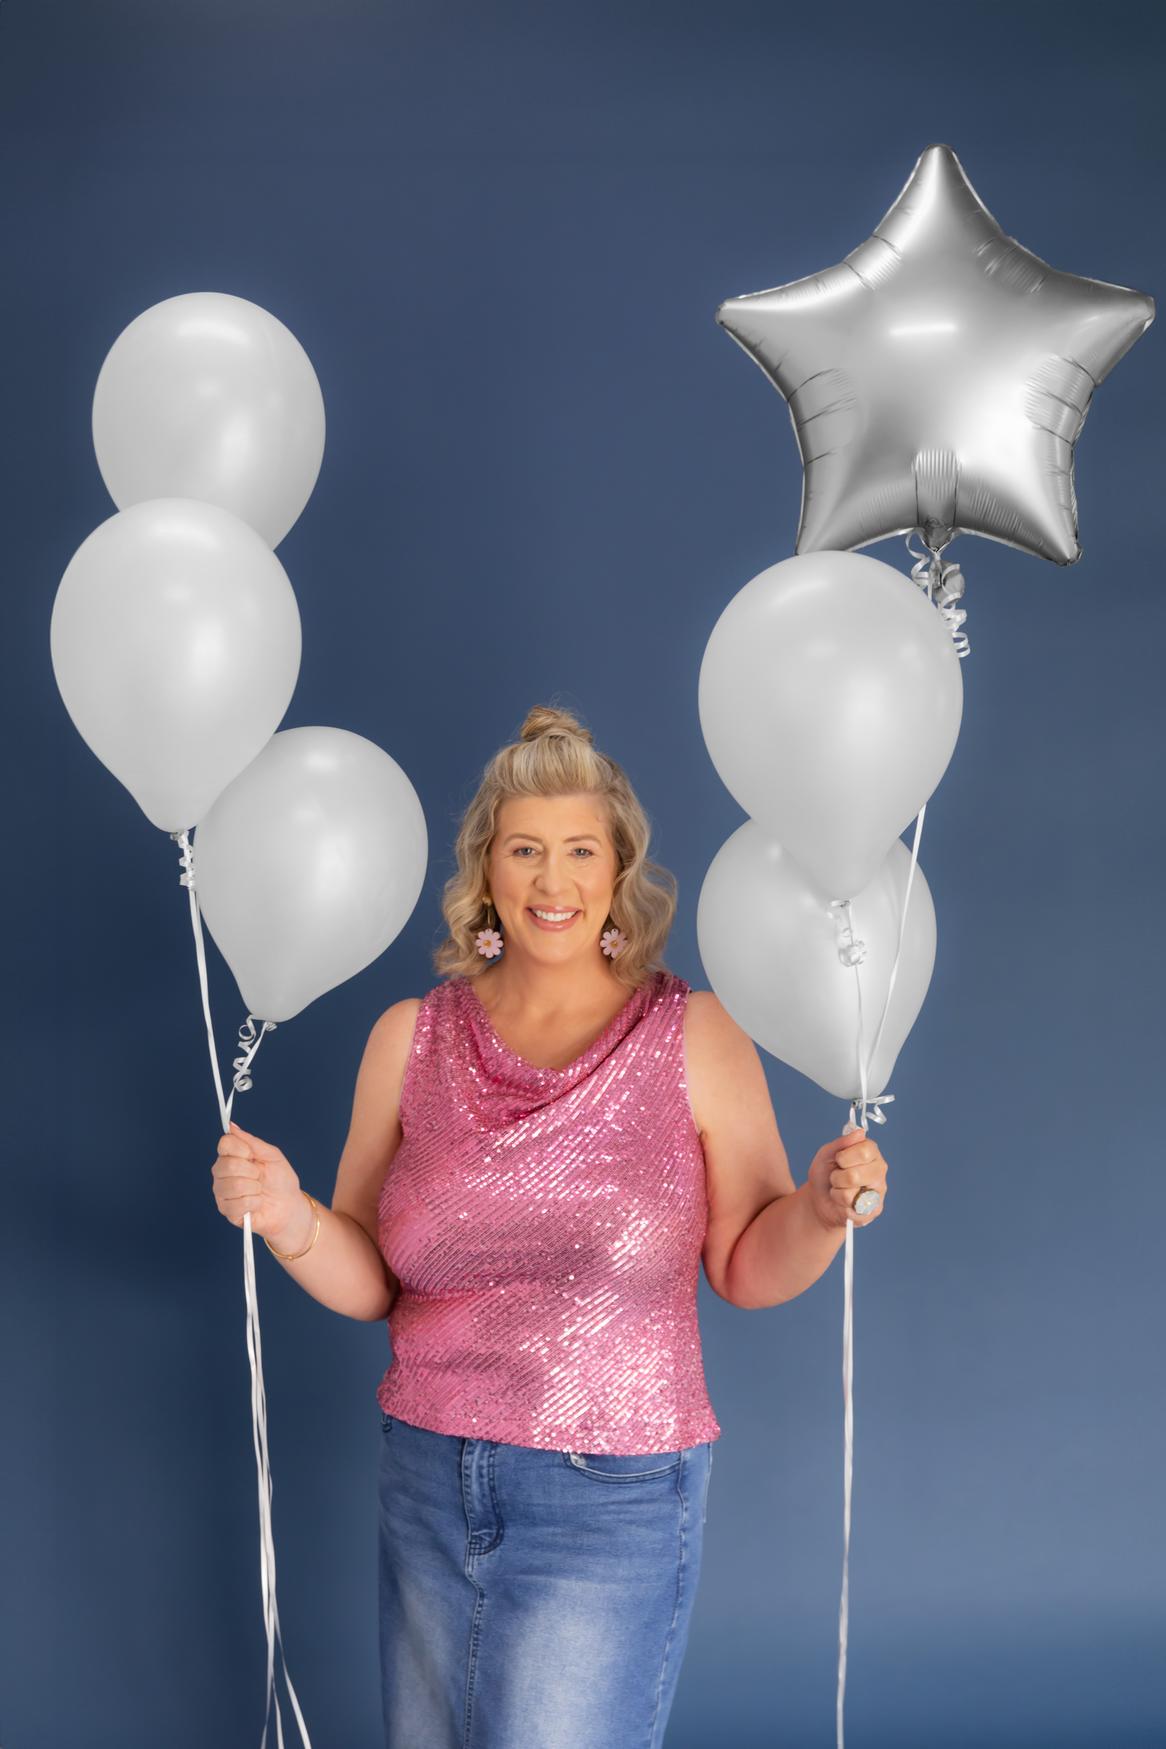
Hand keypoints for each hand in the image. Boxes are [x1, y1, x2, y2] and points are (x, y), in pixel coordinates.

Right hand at [211, 1120, 310, 1250]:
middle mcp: (222, 1173)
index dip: (242, 1149)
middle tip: (260, 1176)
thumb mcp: (272, 1156)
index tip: (254, 1155)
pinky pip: (238, 1203)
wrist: (289, 1206)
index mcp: (232, 1156)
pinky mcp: (226, 1210)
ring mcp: (222, 1192)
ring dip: (254, 1189)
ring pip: (233, 1185)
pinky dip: (254, 1203)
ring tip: (259, 1191)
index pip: (225, 1144)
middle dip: (252, 1171)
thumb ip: (252, 1142)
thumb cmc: (281, 1180)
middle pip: (227, 1165)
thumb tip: (232, 1127)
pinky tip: (256, 1204)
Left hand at [805, 1126, 889, 1231]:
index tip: (838, 1160)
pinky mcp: (874, 1209)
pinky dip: (840, 1203)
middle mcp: (879, 1170)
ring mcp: (879, 1190)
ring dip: (837, 1191)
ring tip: (839, 1189)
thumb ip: (842, 1142)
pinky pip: (851, 1207)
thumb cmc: (825, 1173)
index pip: (864, 1151)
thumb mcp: (827, 1154)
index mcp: (871, 1152)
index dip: (844, 1157)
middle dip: (837, 1177)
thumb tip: (860, 1132)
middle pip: (855, 1175)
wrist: (819, 1199)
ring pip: (851, 1192)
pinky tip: (843, 1202)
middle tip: (836, 1177)